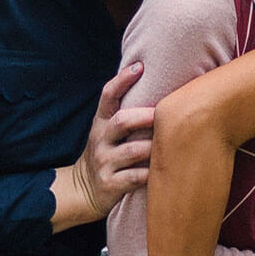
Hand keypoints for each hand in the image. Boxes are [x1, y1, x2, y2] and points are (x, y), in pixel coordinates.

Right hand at [66, 63, 152, 218]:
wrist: (82, 189)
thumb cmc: (106, 154)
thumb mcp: (106, 132)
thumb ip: (126, 114)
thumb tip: (159, 89)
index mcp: (101, 123)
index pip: (108, 96)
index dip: (122, 80)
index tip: (139, 65)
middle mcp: (101, 140)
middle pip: (121, 121)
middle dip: (144, 116)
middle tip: (162, 113)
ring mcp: (105, 162)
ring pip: (132, 151)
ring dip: (153, 147)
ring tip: (172, 144)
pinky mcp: (110, 184)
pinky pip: (134, 177)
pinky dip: (151, 174)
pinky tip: (164, 171)